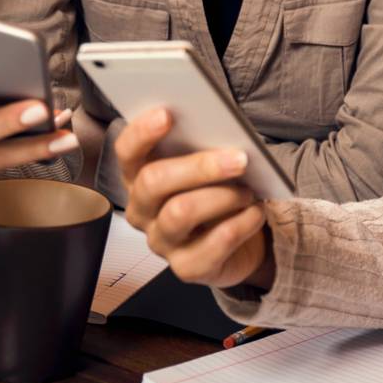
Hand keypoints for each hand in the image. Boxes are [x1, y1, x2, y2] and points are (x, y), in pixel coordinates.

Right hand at [116, 108, 275, 290]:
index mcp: (139, 177)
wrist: (240, 241)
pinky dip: (240, 224)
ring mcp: (161, 242)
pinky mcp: (186, 268)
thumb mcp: (207, 167)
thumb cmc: (218, 192)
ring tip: (249, 190)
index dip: (142, 132)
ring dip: (221, 197)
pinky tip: (256, 212)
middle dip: (198, 167)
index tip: (167, 113)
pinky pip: (212, 245)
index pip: (127, 153)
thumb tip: (220, 129)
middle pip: (153, 182)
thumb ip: (202, 147)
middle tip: (239, 157)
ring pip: (180, 213)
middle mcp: (142, 210)